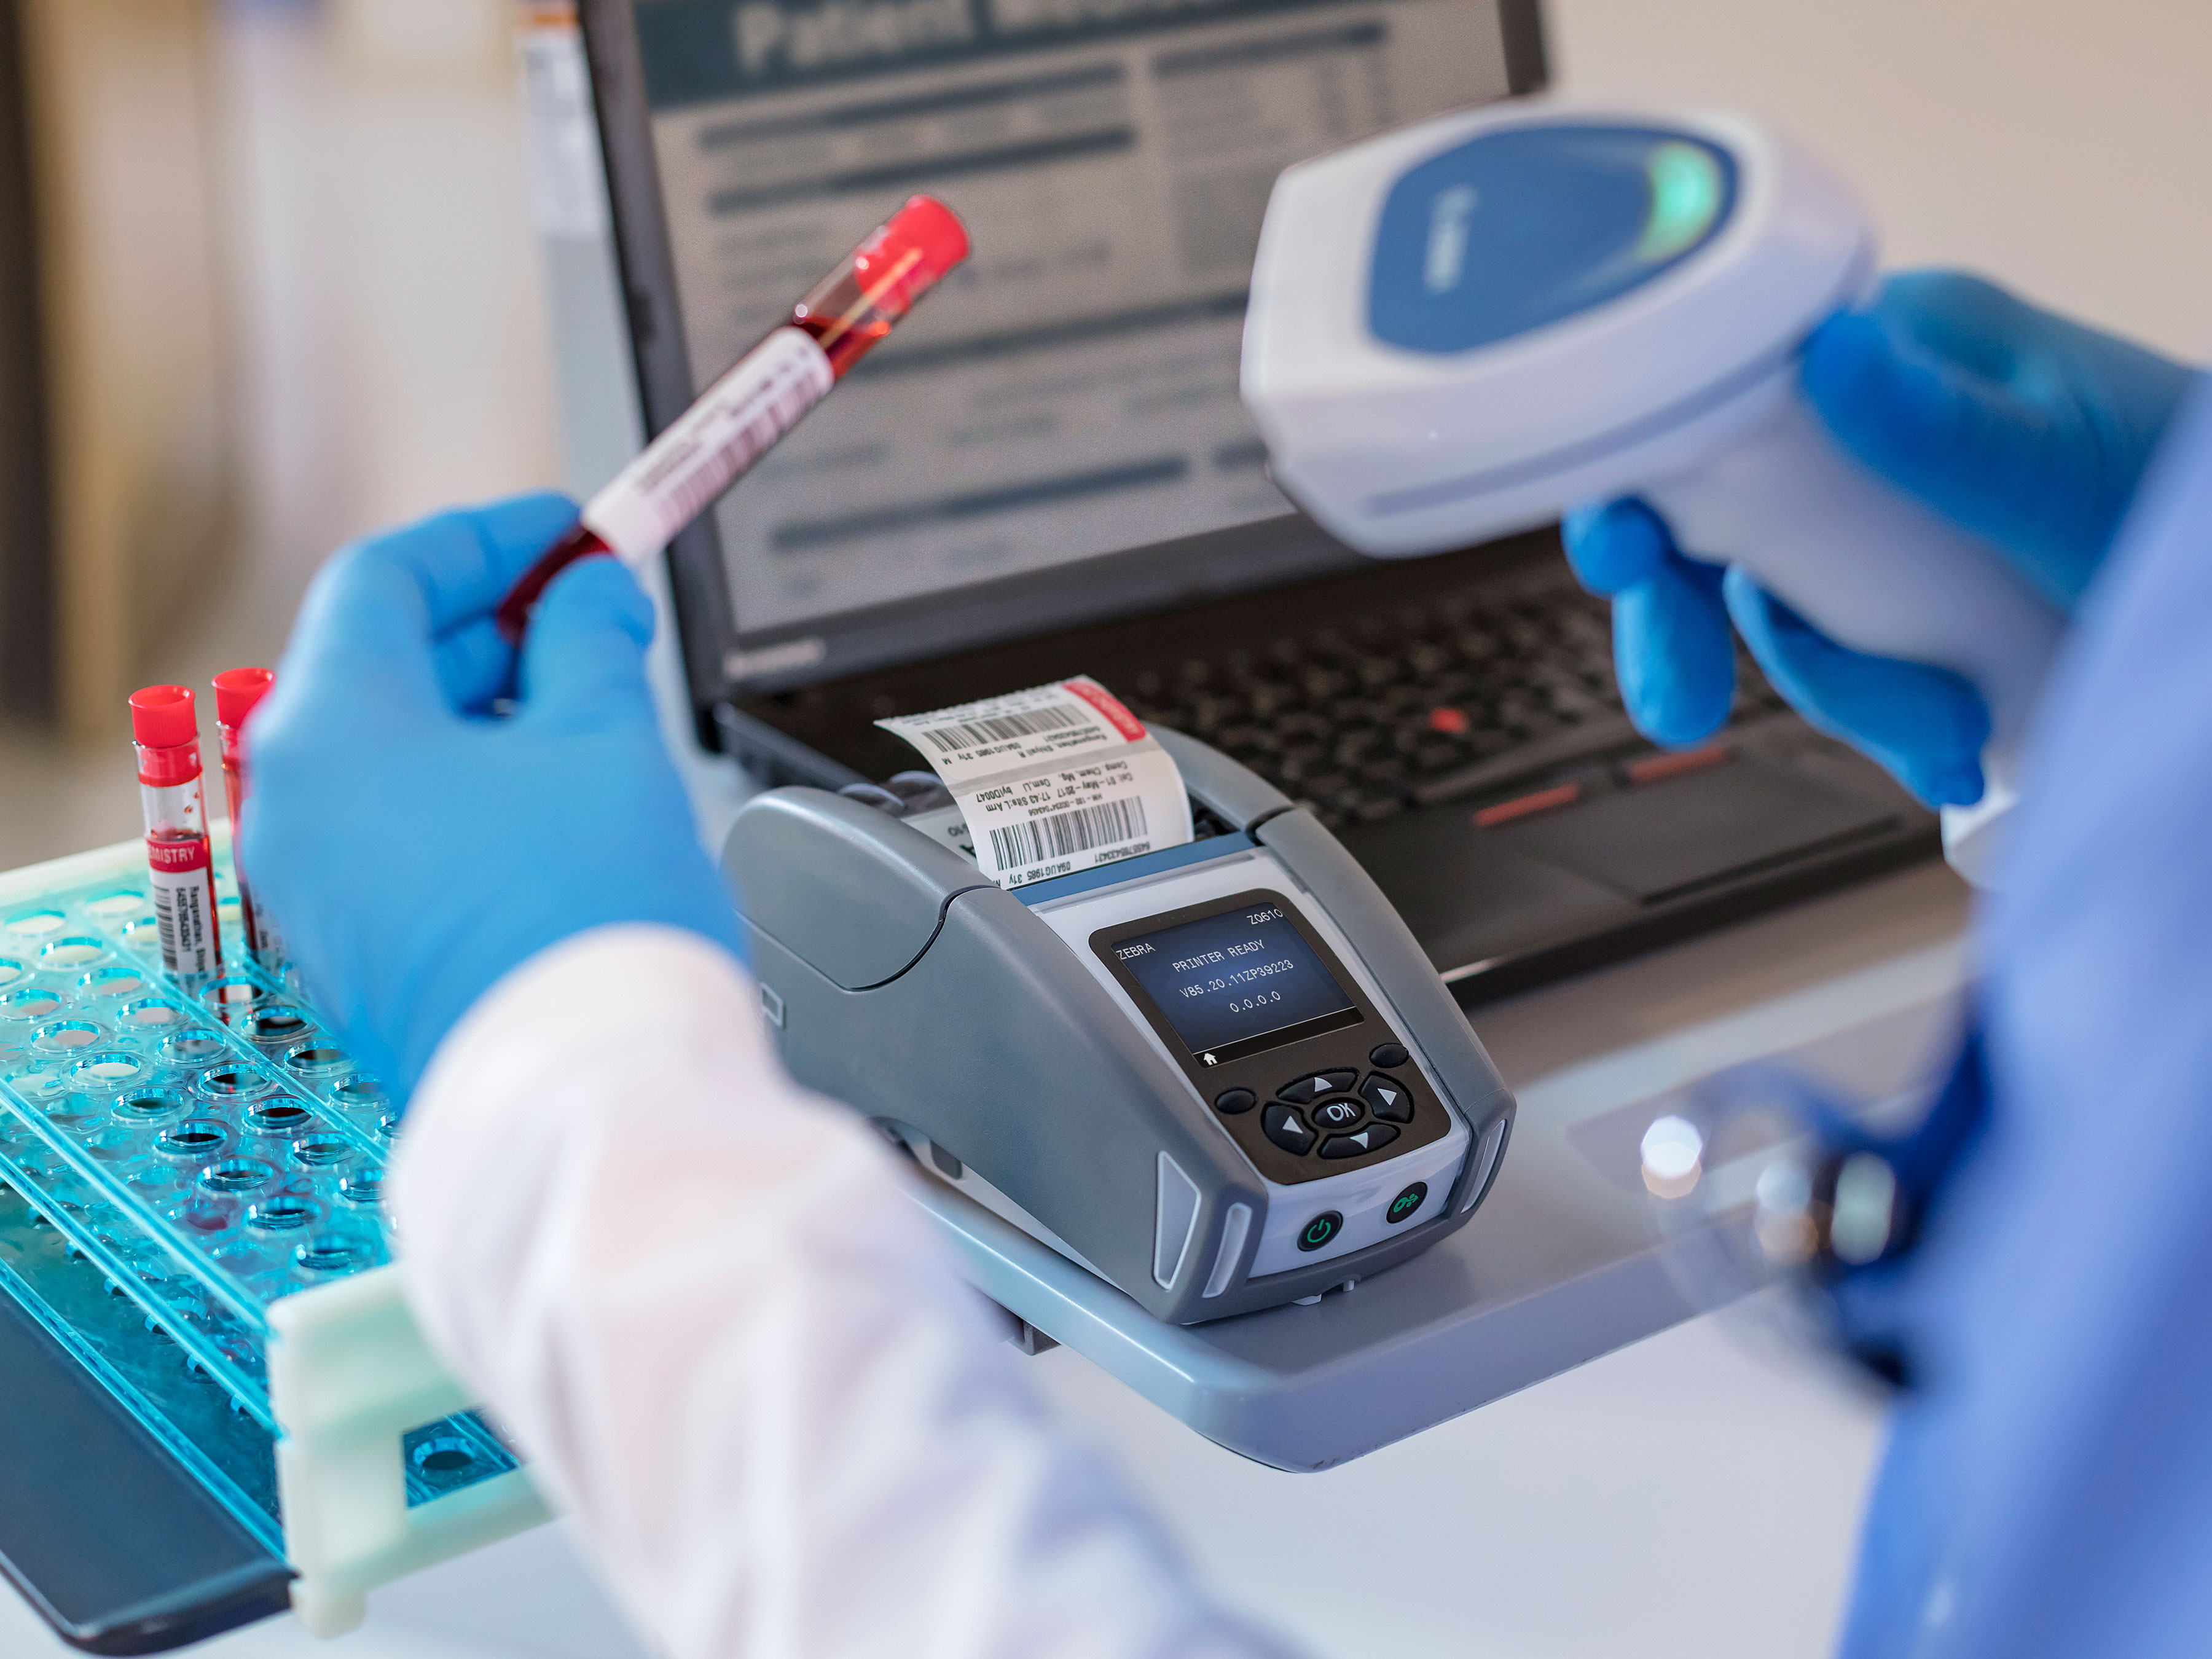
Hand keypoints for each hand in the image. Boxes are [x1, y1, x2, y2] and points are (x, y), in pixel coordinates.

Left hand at [242, 493, 743, 1099]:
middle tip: (594, 612)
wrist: (587, 1094)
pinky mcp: (361, 952)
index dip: (488, 541)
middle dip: (497, 627)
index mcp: (329, 734)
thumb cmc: (587, 921)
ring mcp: (318, 892)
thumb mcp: (605, 738)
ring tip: (594, 710)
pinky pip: (403, 834)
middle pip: (382, 667)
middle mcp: (296, 809)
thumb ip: (589, 639)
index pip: (385, 580)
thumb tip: (587, 597)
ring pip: (396, 757)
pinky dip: (473, 792)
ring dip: (492, 713)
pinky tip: (560, 798)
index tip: (566, 531)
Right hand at [1563, 271, 2196, 806]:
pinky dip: (1888, 718)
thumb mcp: (2066, 474)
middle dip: (1695, 627)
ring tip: (1942, 737)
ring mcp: (1890, 520)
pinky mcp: (1915, 601)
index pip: (1721, 394)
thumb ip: (1945, 429)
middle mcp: (1872, 430)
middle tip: (1684, 707)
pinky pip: (1848, 663)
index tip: (1624, 556)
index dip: (1647, 474)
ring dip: (1847, 695)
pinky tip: (1952, 748)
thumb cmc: (2188, 503)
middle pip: (1716, 519)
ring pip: (1782, 611)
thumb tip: (1825, 357)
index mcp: (1896, 352)